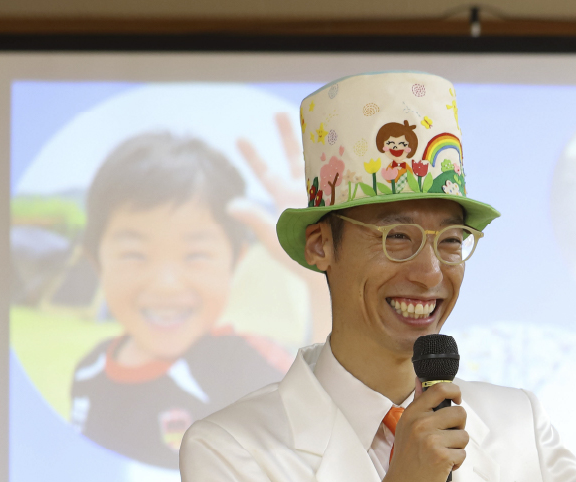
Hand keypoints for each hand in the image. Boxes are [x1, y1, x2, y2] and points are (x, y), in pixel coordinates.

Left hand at [229, 113, 330, 342]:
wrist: (332, 273)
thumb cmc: (301, 259)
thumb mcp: (274, 237)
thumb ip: (255, 218)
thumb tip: (230, 203)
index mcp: (284, 199)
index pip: (265, 173)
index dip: (253, 156)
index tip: (240, 138)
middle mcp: (304, 192)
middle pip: (293, 157)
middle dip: (286, 135)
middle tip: (278, 113)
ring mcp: (326, 192)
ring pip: (319, 158)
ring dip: (316, 139)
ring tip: (314, 118)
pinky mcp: (345, 196)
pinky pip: (342, 171)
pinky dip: (341, 155)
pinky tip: (343, 139)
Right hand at [365, 382, 468, 481]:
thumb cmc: (407, 459)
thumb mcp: (406, 427)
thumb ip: (417, 404)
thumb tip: (421, 381)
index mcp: (413, 413)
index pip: (439, 389)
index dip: (455, 391)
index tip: (457, 400)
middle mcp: (421, 423)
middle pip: (460, 413)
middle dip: (459, 427)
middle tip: (448, 438)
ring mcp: (431, 440)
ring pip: (464, 435)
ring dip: (457, 447)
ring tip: (442, 454)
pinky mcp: (442, 456)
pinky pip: (463, 453)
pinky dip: (456, 462)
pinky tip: (442, 466)